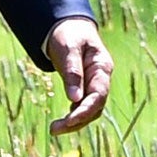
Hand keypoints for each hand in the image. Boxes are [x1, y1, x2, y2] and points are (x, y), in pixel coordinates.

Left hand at [43, 16, 111, 134]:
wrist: (69, 27)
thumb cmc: (69, 34)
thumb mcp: (69, 49)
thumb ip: (72, 72)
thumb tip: (73, 99)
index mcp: (102, 67)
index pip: (99, 95)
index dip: (85, 110)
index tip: (69, 120)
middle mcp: (101, 79)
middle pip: (96, 107)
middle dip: (77, 121)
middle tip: (54, 129)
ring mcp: (94, 85)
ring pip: (90, 111)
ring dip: (74, 122)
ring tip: (54, 129)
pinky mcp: (84, 89)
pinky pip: (82, 107)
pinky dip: (72, 116)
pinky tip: (60, 123)